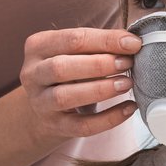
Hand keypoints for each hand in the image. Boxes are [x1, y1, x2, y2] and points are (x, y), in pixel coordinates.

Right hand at [20, 26, 140, 139]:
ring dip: (100, 90)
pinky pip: (81, 126)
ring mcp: (40, 103)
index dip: (105, 40)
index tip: (133, 43)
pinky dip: (107, 119)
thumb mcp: (74, 53)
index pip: (72, 39)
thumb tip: (132, 42)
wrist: (43, 109)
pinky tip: (128, 108)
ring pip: (65, 97)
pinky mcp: (54, 126)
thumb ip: (98, 45)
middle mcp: (33, 74)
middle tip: (127, 64)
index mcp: (38, 46)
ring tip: (126, 84)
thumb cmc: (67, 72)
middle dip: (99, 64)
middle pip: (61, 67)